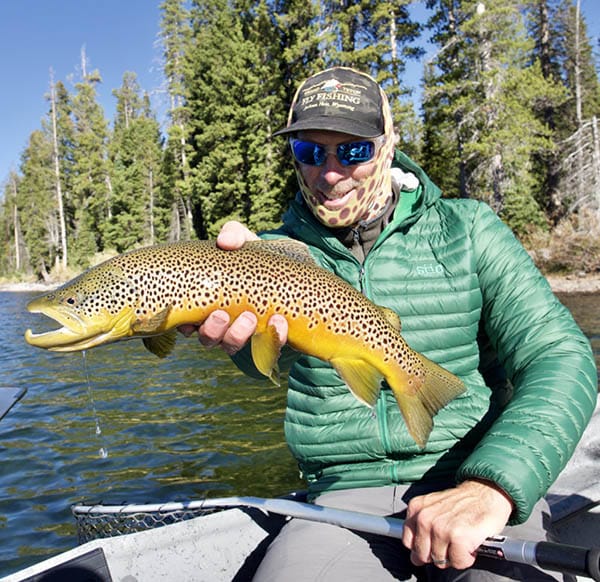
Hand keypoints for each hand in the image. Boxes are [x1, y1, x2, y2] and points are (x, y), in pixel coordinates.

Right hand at [178, 221, 287, 352]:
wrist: (290, 267)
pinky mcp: (272, 336)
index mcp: (209, 302)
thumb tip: (225, 242)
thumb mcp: (244, 241)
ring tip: (249, 317)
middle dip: (212, 331)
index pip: (188, 323)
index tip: (188, 322)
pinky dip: (273, 335)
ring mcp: (247, 332)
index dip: (185, 327)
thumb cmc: (256, 256)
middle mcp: (224, 323)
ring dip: (238, 335)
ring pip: (232, 345)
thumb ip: (233, 234)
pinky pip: (270, 344)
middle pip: (208, 339)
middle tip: (221, 315)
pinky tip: (278, 321)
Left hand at [402, 479, 513, 569]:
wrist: (486, 491)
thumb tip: (415, 557)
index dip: (423, 547)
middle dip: (437, 554)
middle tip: (450, 542)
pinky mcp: (458, 538)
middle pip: (422, 555)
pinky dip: (467, 558)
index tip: (433, 544)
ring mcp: (440, 528)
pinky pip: (458, 562)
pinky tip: (470, 543)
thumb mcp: (434, 507)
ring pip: (440, 560)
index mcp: (416, 508)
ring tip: (461, 539)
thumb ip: (422, 528)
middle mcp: (425, 518)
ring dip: (454, 555)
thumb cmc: (464, 502)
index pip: (408, 542)